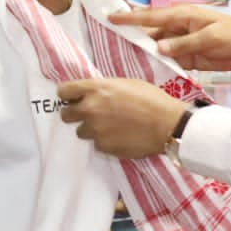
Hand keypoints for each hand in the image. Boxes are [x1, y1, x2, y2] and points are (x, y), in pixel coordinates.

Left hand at [57, 78, 185, 159]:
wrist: (167, 124)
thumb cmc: (152, 99)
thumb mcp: (126, 83)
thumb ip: (104, 88)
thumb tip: (92, 94)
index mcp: (95, 89)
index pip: (63, 91)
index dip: (68, 95)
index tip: (73, 98)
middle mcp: (90, 109)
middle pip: (66, 114)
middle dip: (75, 114)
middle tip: (90, 114)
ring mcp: (95, 130)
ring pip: (81, 131)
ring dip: (91, 129)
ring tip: (110, 127)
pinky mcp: (103, 147)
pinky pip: (97, 144)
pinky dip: (105, 141)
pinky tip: (120, 136)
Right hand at [109, 6, 230, 72]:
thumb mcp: (209, 38)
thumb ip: (184, 43)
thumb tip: (159, 48)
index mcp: (182, 15)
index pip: (151, 16)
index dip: (130, 17)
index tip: (110, 17)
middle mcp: (178, 26)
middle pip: (150, 32)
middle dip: (131, 36)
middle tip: (108, 42)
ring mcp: (181, 42)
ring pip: (156, 47)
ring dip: (142, 53)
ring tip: (120, 59)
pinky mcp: (187, 56)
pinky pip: (167, 59)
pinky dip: (156, 63)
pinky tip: (143, 70)